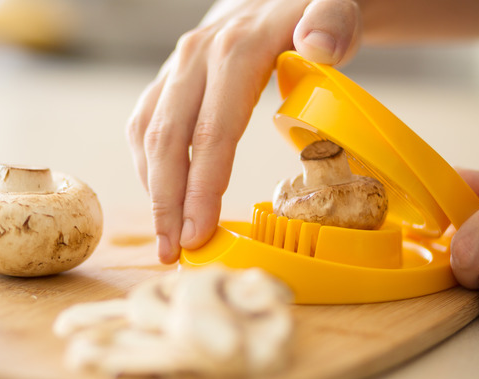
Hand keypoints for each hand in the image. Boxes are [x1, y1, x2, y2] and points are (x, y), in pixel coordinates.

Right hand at [126, 0, 361, 262]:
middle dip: (167, 204)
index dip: (201, 188)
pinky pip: (144, 128)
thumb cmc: (307, 12)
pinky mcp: (168, 83)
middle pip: (168, 140)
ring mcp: (176, 71)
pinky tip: (163, 203)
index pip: (211, 130)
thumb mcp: (334, 7)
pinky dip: (149, 170)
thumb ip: (334, 21)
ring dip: (153, 193)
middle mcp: (194, 60)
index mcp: (234, 51)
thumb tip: (317, 45)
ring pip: (147, 137)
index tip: (198, 236)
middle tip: (173, 255)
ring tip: (165, 241)